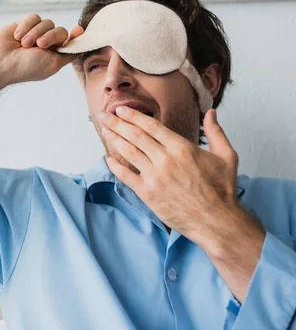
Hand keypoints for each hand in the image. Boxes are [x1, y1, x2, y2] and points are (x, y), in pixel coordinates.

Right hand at [0, 13, 83, 84]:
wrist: (1, 62)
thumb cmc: (25, 68)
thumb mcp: (53, 64)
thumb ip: (69, 54)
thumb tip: (81, 43)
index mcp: (55, 55)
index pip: (70, 42)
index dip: (76, 36)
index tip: (78, 30)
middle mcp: (47, 44)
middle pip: (60, 31)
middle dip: (51, 37)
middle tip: (39, 45)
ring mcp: (35, 33)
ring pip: (47, 22)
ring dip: (35, 33)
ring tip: (24, 44)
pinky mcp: (24, 25)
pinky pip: (33, 17)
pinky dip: (26, 26)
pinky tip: (17, 36)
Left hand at [98, 106, 253, 243]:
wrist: (217, 221)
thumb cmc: (222, 190)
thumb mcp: (226, 156)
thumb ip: (216, 132)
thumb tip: (211, 112)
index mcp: (181, 147)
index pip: (151, 126)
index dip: (133, 116)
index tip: (121, 109)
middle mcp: (165, 159)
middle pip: (135, 136)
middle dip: (117, 123)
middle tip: (104, 115)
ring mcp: (154, 176)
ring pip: (129, 152)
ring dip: (114, 139)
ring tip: (103, 130)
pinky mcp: (147, 193)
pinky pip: (126, 176)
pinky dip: (115, 166)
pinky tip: (108, 158)